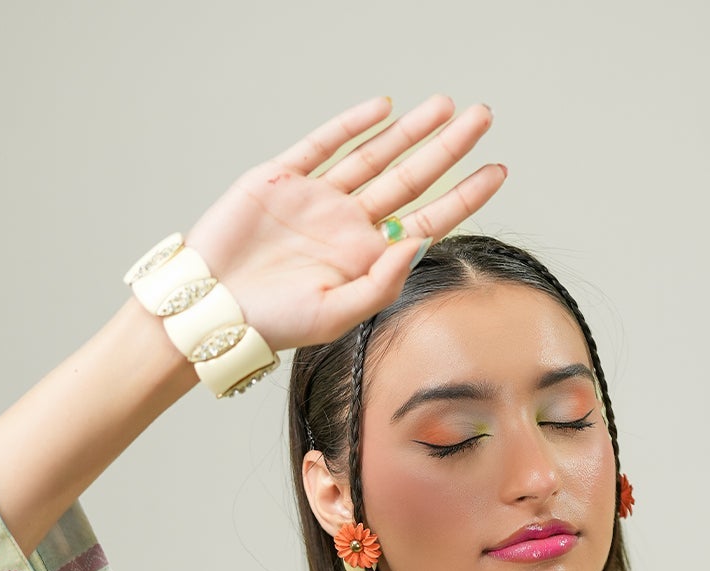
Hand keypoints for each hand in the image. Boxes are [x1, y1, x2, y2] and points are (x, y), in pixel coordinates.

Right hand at [182, 93, 504, 353]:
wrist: (211, 307)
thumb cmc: (272, 324)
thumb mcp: (335, 314)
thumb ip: (381, 283)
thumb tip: (418, 243)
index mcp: (365, 259)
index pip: (427, 220)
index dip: (465, 195)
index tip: (498, 171)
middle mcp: (347, 226)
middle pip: (411, 178)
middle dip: (449, 148)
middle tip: (483, 117)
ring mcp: (317, 199)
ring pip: (375, 155)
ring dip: (411, 130)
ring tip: (446, 106)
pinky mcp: (282, 178)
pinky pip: (325, 143)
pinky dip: (353, 123)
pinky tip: (383, 108)